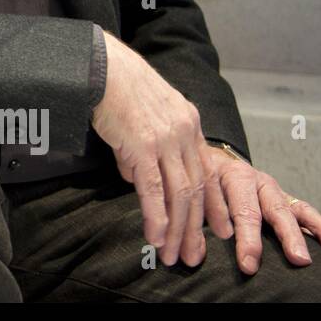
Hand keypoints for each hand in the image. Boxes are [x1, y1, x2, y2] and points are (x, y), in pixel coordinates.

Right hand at [92, 32, 230, 266]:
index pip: (207, 171)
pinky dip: (156, 216)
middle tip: (194, 255)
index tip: (218, 229)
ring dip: (178, 229)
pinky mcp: (142, 144)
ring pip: (180, 194)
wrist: (102, 64)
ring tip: (173, 255)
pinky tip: (156, 236)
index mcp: (189, 123)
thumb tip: (136, 177)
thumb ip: (145, 146)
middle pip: (197, 188)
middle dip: (196, 227)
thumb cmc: (115, 84)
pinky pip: (153, 188)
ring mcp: (166, 139)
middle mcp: (185, 132)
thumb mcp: (143, 114)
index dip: (214, 203)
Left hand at [207, 147, 320, 273]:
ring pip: (296, 209)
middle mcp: (258, 182)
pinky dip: (320, 227)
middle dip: (287, 237)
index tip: (249, 265)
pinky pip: (305, 212)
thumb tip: (196, 247)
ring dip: (314, 231)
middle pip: (275, 210)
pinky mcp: (283, 199)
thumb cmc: (198, 181)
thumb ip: (199, 216)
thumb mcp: (194, 192)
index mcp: (234, 177)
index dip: (247, 240)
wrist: (204, 159)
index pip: (243, 211)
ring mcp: (274, 190)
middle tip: (298, 259)